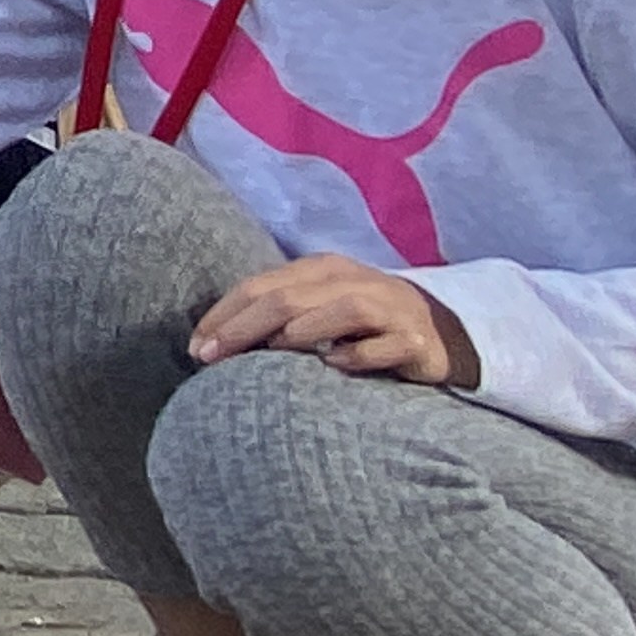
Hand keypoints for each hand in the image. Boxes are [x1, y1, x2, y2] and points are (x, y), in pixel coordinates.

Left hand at [193, 254, 481, 387]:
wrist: (441, 330)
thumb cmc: (360, 322)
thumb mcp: (316, 305)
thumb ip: (275, 313)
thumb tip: (213, 341)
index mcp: (320, 269)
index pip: (260, 286)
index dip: (224, 315)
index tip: (195, 347)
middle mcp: (352, 282)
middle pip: (289, 298)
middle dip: (243, 327)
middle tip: (211, 357)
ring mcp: (389, 308)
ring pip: (341, 310)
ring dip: (301, 331)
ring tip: (272, 351)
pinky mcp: (416, 340)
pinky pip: (386, 345)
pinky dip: (358, 355)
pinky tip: (334, 365)